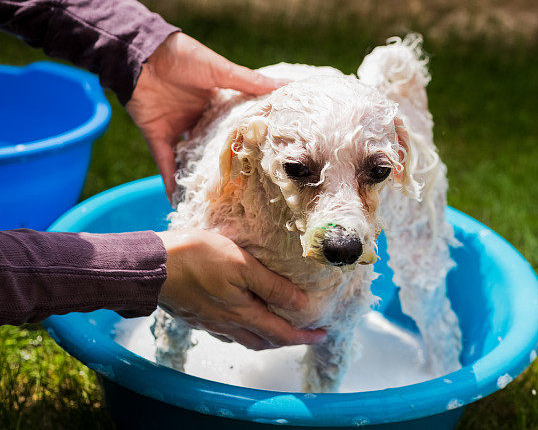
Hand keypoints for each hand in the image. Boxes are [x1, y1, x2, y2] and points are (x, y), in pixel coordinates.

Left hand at [126, 32, 281, 198]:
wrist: (142, 54)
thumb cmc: (185, 57)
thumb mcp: (222, 71)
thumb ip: (251, 82)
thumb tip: (289, 83)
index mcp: (215, 101)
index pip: (234, 124)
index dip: (248, 139)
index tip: (266, 157)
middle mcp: (197, 117)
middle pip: (213, 145)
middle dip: (225, 163)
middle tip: (245, 186)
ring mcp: (176, 127)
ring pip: (190, 158)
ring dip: (198, 176)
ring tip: (216, 201)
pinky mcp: (156, 135)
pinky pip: (164, 163)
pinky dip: (169, 181)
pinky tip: (178, 201)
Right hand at [156, 229, 325, 349]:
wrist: (151, 266)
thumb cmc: (197, 258)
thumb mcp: (242, 265)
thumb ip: (272, 285)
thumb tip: (301, 304)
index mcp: (242, 314)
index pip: (281, 334)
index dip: (305, 336)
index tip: (324, 333)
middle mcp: (227, 324)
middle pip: (264, 341)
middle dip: (287, 339)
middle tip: (305, 331)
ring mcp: (209, 322)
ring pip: (244, 339)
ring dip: (265, 337)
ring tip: (278, 326)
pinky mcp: (196, 316)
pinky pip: (226, 331)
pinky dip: (242, 330)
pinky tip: (242, 318)